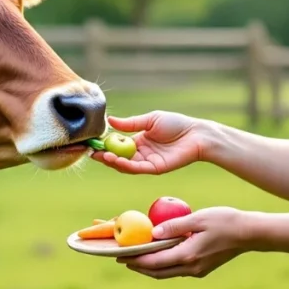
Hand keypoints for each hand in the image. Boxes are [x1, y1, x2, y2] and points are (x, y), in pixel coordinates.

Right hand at [89, 111, 207, 174]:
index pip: (118, 145)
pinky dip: (126, 165)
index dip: (106, 146)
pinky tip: (117, 160)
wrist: (195, 133)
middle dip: (105, 156)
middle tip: (93, 153)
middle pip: (119, 158)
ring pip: (126, 165)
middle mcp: (141, 153)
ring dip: (113, 162)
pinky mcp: (155, 168)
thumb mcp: (150, 120)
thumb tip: (110, 120)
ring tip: (103, 156)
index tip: (94, 143)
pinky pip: (138, 169)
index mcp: (139, 141)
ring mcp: (148, 162)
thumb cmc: (176, 124)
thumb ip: (130, 123)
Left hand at [117, 207, 249, 278]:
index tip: (120, 256)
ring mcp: (197, 270)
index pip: (154, 262)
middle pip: (157, 272)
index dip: (135, 260)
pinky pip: (176, 270)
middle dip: (138, 267)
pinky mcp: (202, 268)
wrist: (250, 233)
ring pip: (166, 273)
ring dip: (150, 267)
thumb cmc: (225, 221)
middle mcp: (191, 267)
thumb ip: (175, 226)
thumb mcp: (198, 218)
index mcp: (188, 256)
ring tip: (136, 258)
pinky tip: (158, 255)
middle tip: (123, 259)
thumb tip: (152, 233)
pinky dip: (163, 264)